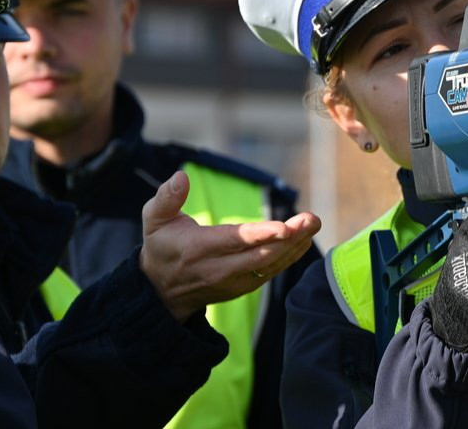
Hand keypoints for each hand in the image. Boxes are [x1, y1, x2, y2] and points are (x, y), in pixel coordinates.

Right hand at [139, 171, 320, 321]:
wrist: (162, 291)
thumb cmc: (161, 247)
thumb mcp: (153, 220)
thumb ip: (167, 198)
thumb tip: (181, 176)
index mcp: (199, 249)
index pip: (235, 241)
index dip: (262, 234)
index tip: (285, 226)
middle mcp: (219, 269)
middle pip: (261, 254)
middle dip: (290, 237)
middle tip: (312, 219)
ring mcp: (234, 281)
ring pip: (270, 265)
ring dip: (296, 245)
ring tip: (313, 224)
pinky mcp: (244, 287)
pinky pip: (272, 272)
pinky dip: (290, 256)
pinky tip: (304, 239)